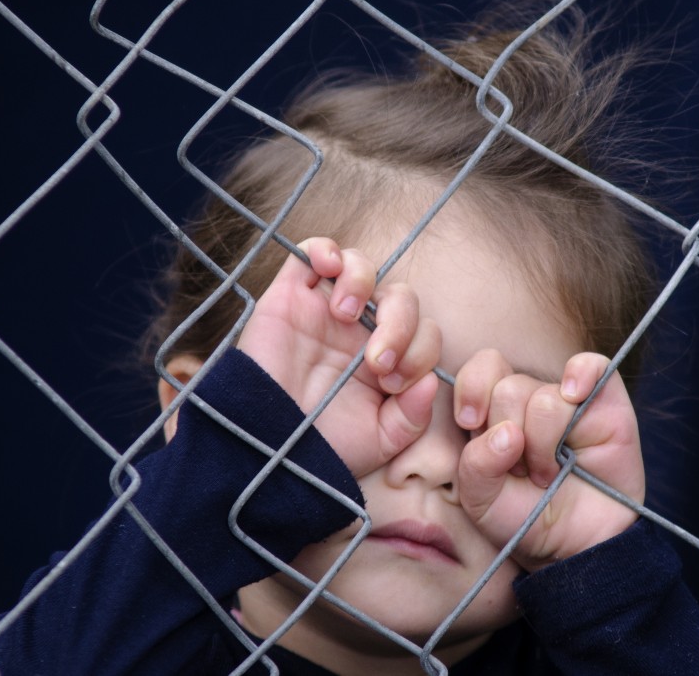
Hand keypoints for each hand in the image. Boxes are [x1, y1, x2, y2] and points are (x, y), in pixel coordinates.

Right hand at [236, 238, 442, 477]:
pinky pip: (312, 251)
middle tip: (378, 361)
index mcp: (388, 361)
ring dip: (365, 284)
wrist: (266, 448)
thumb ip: (412, 416)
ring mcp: (326, 311)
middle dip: (401, 326)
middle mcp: (361, 332)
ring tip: (347, 316)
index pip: (425, 333)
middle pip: (402, 298)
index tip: (393, 384)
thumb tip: (431, 382)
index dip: (421, 351)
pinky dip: (326, 249)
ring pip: (362, 267)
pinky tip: (329, 270)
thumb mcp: (379, 441)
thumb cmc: (321, 446)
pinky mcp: (291, 296)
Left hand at [453, 350, 643, 571]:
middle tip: (522, 472)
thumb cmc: (525, 520)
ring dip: (544, 445)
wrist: (574, 547)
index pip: (479, 371)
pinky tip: (575, 397)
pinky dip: (581, 376)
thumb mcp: (481, 502)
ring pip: (546, 397)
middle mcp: (531, 399)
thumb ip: (475, 465)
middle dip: (510, 434)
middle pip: (509, 388)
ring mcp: (570, 399)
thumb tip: (506, 433)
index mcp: (494, 412)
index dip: (471, 390)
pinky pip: (592, 366)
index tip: (470, 423)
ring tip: (549, 473)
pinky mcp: (607, 404)